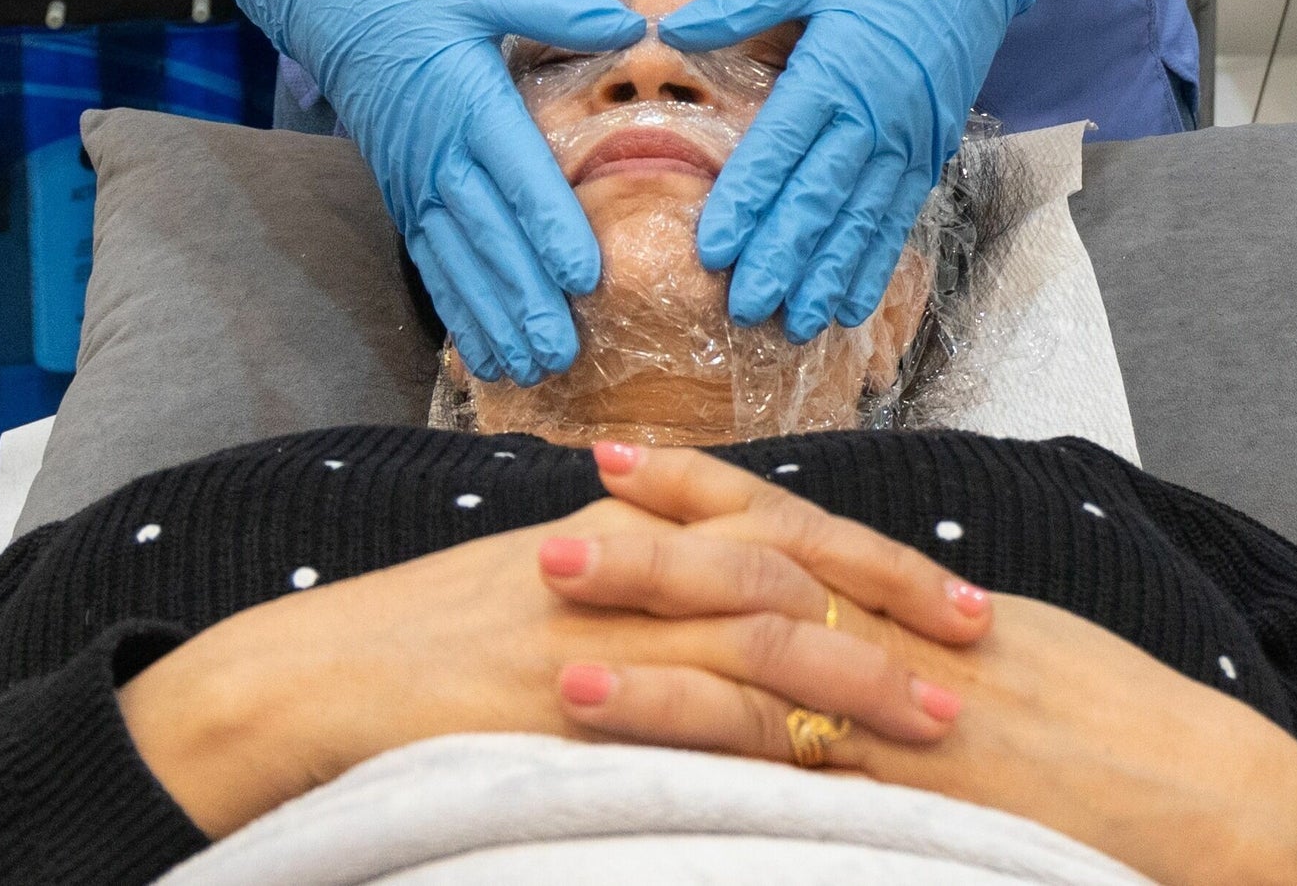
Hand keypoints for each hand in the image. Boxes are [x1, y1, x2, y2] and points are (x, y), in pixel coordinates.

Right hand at [116, 474, 979, 837]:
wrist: (317, 681)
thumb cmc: (425, 643)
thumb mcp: (541, 582)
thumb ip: (637, 581)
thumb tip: (730, 596)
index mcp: (619, 526)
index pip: (772, 524)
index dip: (868, 555)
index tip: (952, 588)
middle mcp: (618, 561)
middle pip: (783, 566)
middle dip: (888, 602)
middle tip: (979, 637)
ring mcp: (594, 629)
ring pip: (753, 640)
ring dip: (852, 680)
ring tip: (938, 717)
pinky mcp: (566, 702)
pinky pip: (682, 717)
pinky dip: (758, 741)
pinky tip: (820, 772)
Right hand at [226, 0, 643, 379]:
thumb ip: (556, 9)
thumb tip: (632, 22)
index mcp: (468, 101)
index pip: (516, 173)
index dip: (550, 227)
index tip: (584, 276)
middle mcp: (439, 154)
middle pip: (489, 235)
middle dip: (526, 298)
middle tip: (562, 352)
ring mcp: (416, 182)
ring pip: (459, 262)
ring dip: (493, 319)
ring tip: (529, 369)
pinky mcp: (403, 196)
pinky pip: (431, 261)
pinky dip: (457, 310)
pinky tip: (481, 352)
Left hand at [553, 447, 1296, 885]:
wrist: (1232, 806)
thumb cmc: (1146, 746)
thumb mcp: (1037, 671)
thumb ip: (944, 649)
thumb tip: (878, 634)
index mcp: (942, 609)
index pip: (804, 533)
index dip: (710, 497)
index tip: (624, 467)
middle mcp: (923, 646)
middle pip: (768, 580)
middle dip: (658, 552)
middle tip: (552, 524)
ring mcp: (923, 726)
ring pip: (770, 672)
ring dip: (658, 652)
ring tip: (559, 637)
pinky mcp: (929, 801)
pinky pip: (810, 778)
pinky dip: (721, 763)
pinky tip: (649, 765)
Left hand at [656, 0, 1033, 333]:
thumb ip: (742, 3)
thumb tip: (672, 27)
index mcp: (836, 68)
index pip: (781, 149)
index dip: (746, 203)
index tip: (713, 251)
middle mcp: (874, 114)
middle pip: (819, 200)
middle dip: (781, 259)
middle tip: (746, 309)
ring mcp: (909, 138)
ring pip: (861, 221)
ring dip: (827, 276)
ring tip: (796, 323)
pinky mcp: (932, 148)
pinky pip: (899, 215)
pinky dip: (875, 262)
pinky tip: (851, 301)